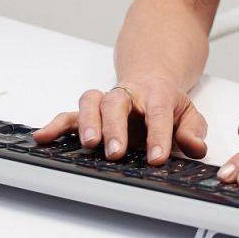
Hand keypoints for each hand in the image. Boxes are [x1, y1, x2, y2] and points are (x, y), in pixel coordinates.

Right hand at [32, 76, 207, 163]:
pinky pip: (69, 115)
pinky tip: (43, 137)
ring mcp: (106, 102)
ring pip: (91, 102)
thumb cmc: (166, 103)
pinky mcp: (89, 113)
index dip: (158, 135)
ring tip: (88, 144)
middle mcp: (128, 95)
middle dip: (114, 128)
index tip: (156, 157)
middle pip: (116, 103)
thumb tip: (194, 147)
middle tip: (115, 151)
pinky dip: (55, 125)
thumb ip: (193, 130)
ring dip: (86, 123)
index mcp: (156, 94)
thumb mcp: (189, 114)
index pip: (157, 113)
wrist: (150, 80)